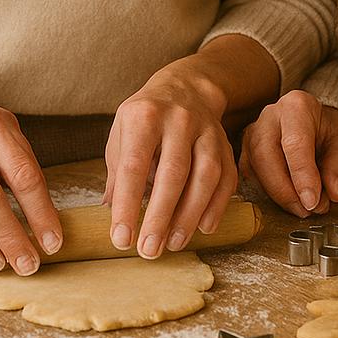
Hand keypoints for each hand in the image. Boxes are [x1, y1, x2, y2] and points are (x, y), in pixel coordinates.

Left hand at [103, 60, 237, 259]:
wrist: (185, 87)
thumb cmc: (145, 119)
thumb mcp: (122, 133)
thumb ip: (118, 172)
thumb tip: (110, 212)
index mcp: (144, 116)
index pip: (134, 165)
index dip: (127, 205)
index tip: (121, 239)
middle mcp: (178, 119)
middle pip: (173, 172)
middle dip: (161, 216)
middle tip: (149, 250)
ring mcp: (206, 130)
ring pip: (205, 175)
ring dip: (190, 215)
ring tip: (173, 244)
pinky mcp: (225, 143)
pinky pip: (227, 177)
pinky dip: (217, 205)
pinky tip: (203, 227)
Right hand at [239, 90, 337, 217]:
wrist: (313, 122)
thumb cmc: (327, 130)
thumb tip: (335, 194)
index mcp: (297, 106)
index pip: (295, 143)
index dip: (302, 176)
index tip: (312, 202)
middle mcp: (269, 116)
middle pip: (266, 156)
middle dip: (285, 191)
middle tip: (307, 210)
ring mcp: (252, 133)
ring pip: (254, 169)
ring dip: (277, 195)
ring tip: (302, 207)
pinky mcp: (245, 151)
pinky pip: (249, 177)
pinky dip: (267, 194)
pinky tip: (287, 199)